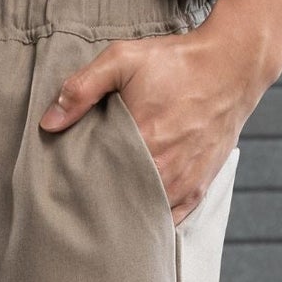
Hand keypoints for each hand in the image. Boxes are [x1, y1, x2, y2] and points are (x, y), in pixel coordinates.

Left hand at [40, 18, 268, 224]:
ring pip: (145, 217)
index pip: (97, 183)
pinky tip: (137, 216)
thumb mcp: (124, 59)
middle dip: (101, 206)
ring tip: (107, 212)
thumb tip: (48, 122)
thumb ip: (83, 88)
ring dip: (126, 217)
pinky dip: (153, 221)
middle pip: (119, 206)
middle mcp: (164, 172)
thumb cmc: (178, 61)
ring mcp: (183, 185)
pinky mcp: (198, 190)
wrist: (233, 65)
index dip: (80, 189)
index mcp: (141, 144)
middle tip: (82, 203)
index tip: (68, 187)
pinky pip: (171, 221)